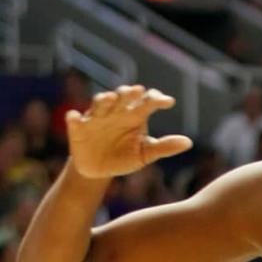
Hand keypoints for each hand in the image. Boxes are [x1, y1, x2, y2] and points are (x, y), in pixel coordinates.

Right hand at [66, 85, 191, 178]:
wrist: (99, 170)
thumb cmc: (125, 157)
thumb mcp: (146, 154)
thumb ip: (165, 147)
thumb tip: (188, 143)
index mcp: (135, 116)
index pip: (147, 102)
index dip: (157, 99)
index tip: (168, 102)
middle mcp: (116, 112)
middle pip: (123, 97)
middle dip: (129, 93)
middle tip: (138, 91)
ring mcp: (96, 118)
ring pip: (100, 103)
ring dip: (105, 99)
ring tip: (111, 98)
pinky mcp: (78, 128)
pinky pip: (74, 120)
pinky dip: (73, 118)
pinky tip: (74, 117)